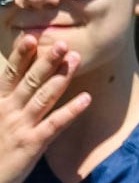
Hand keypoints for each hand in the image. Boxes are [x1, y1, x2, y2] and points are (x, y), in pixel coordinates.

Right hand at [0, 34, 88, 182]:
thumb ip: (0, 104)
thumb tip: (8, 89)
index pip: (10, 75)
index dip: (21, 56)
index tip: (32, 38)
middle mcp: (7, 111)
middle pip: (29, 81)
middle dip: (46, 61)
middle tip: (63, 43)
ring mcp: (20, 127)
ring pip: (43, 96)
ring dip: (60, 77)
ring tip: (75, 59)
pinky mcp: (31, 144)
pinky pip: (54, 124)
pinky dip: (71, 110)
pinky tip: (86, 98)